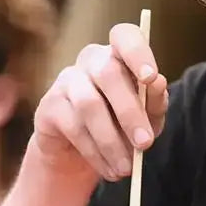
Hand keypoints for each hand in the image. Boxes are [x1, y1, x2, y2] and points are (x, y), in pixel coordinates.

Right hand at [32, 23, 169, 182]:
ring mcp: (66, 81)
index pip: (125, 36)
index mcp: (120, 55)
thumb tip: (156, 83)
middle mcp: (91, 60)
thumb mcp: (148, 117)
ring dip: (112, 140)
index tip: (151, 78)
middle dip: (130, 112)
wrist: (81, 153)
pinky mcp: (48, 106)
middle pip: (108, 73)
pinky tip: (109, 169)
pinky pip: (73, 127)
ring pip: (90, 105)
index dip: (138, 53)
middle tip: (145, 144)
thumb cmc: (123, 126)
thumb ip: (154, 101)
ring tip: (127, 168)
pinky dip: (96, 152)